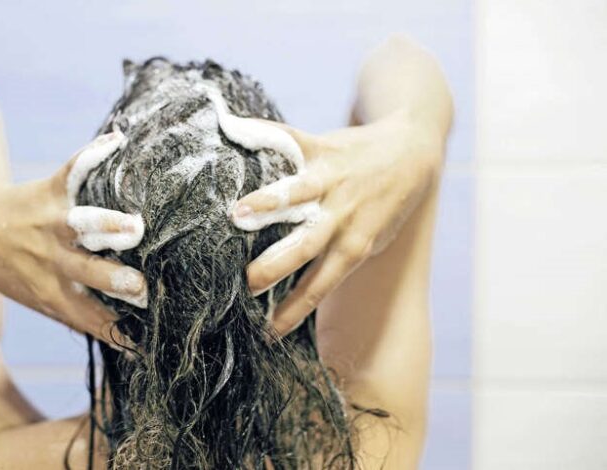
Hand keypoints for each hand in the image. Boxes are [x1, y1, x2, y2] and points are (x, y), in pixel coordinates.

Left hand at [0, 132, 145, 346]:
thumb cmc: (13, 268)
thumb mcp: (38, 298)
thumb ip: (78, 314)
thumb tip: (126, 343)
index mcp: (52, 291)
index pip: (88, 316)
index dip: (114, 330)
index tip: (144, 340)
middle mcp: (52, 260)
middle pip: (86, 273)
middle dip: (113, 280)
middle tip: (140, 287)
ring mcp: (51, 223)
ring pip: (80, 225)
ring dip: (106, 225)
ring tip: (134, 228)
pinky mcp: (49, 190)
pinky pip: (71, 170)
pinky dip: (93, 154)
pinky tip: (116, 142)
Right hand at [231, 111, 443, 335]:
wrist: (414, 149)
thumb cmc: (388, 205)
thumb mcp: (375, 239)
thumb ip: (339, 259)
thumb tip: (301, 289)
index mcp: (355, 245)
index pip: (320, 286)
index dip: (293, 310)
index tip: (268, 332)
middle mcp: (342, 215)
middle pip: (304, 247)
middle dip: (273, 267)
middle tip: (243, 284)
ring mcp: (332, 179)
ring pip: (295, 194)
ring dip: (266, 205)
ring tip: (237, 214)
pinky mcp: (324, 147)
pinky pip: (289, 139)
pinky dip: (261, 134)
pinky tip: (232, 128)